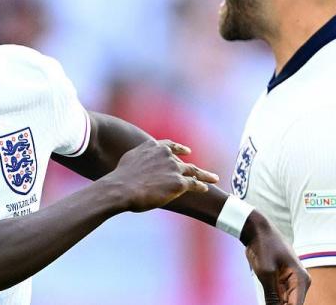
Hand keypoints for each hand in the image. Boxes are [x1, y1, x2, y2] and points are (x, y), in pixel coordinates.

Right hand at [101, 139, 218, 212]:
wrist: (122, 187)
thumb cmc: (121, 177)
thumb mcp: (130, 159)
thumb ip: (139, 158)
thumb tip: (137, 163)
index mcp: (154, 147)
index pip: (171, 146)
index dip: (180, 149)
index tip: (187, 151)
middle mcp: (166, 155)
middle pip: (184, 161)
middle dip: (194, 167)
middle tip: (204, 170)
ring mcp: (174, 168)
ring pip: (194, 171)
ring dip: (205, 175)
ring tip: (214, 178)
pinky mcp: (179, 183)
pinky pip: (194, 183)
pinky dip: (200, 185)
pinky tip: (205, 188)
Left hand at [244, 214, 309, 304]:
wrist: (258, 231)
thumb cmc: (264, 246)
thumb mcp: (266, 272)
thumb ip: (272, 295)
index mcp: (301, 279)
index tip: (272, 303)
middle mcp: (300, 283)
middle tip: (267, 296)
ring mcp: (291, 283)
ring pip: (285, 303)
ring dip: (275, 303)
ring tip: (266, 286)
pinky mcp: (282, 282)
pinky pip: (279, 298)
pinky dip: (272, 301)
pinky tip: (267, 298)